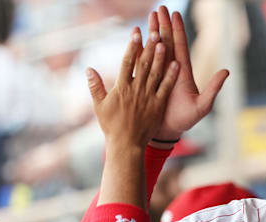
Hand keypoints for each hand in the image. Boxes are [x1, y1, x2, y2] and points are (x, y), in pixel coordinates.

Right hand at [86, 26, 178, 149]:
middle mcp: (136, 90)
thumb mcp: (99, 106)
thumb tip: (88, 69)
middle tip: (154, 32)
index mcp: (121, 88)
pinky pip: (165, 88)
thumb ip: (95, 87)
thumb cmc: (111, 126)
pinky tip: (176, 64)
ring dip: (160, 57)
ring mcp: (148, 97)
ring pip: (155, 73)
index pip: (127, 63)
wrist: (127, 145)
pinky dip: (171, 76)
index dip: (132, 47)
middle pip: (143, 64)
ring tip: (164, 43)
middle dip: (148, 47)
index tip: (136, 34)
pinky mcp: (158, 105)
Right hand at [148, 7, 228, 141]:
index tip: (175, 14)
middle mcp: (169, 70)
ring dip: (151, 32)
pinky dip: (138, 48)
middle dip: (163, 25)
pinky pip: (140, 61)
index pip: (180, 47)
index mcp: (182, 72)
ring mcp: (156, 74)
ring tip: (148, 16)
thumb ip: (214, 88)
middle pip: (166, 42)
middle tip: (160, 8)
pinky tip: (135, 36)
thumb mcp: (203, 106)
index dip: (178, 30)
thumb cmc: (186, 120)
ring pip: (153, 48)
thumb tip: (227, 71)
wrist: (168, 132)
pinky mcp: (145, 80)